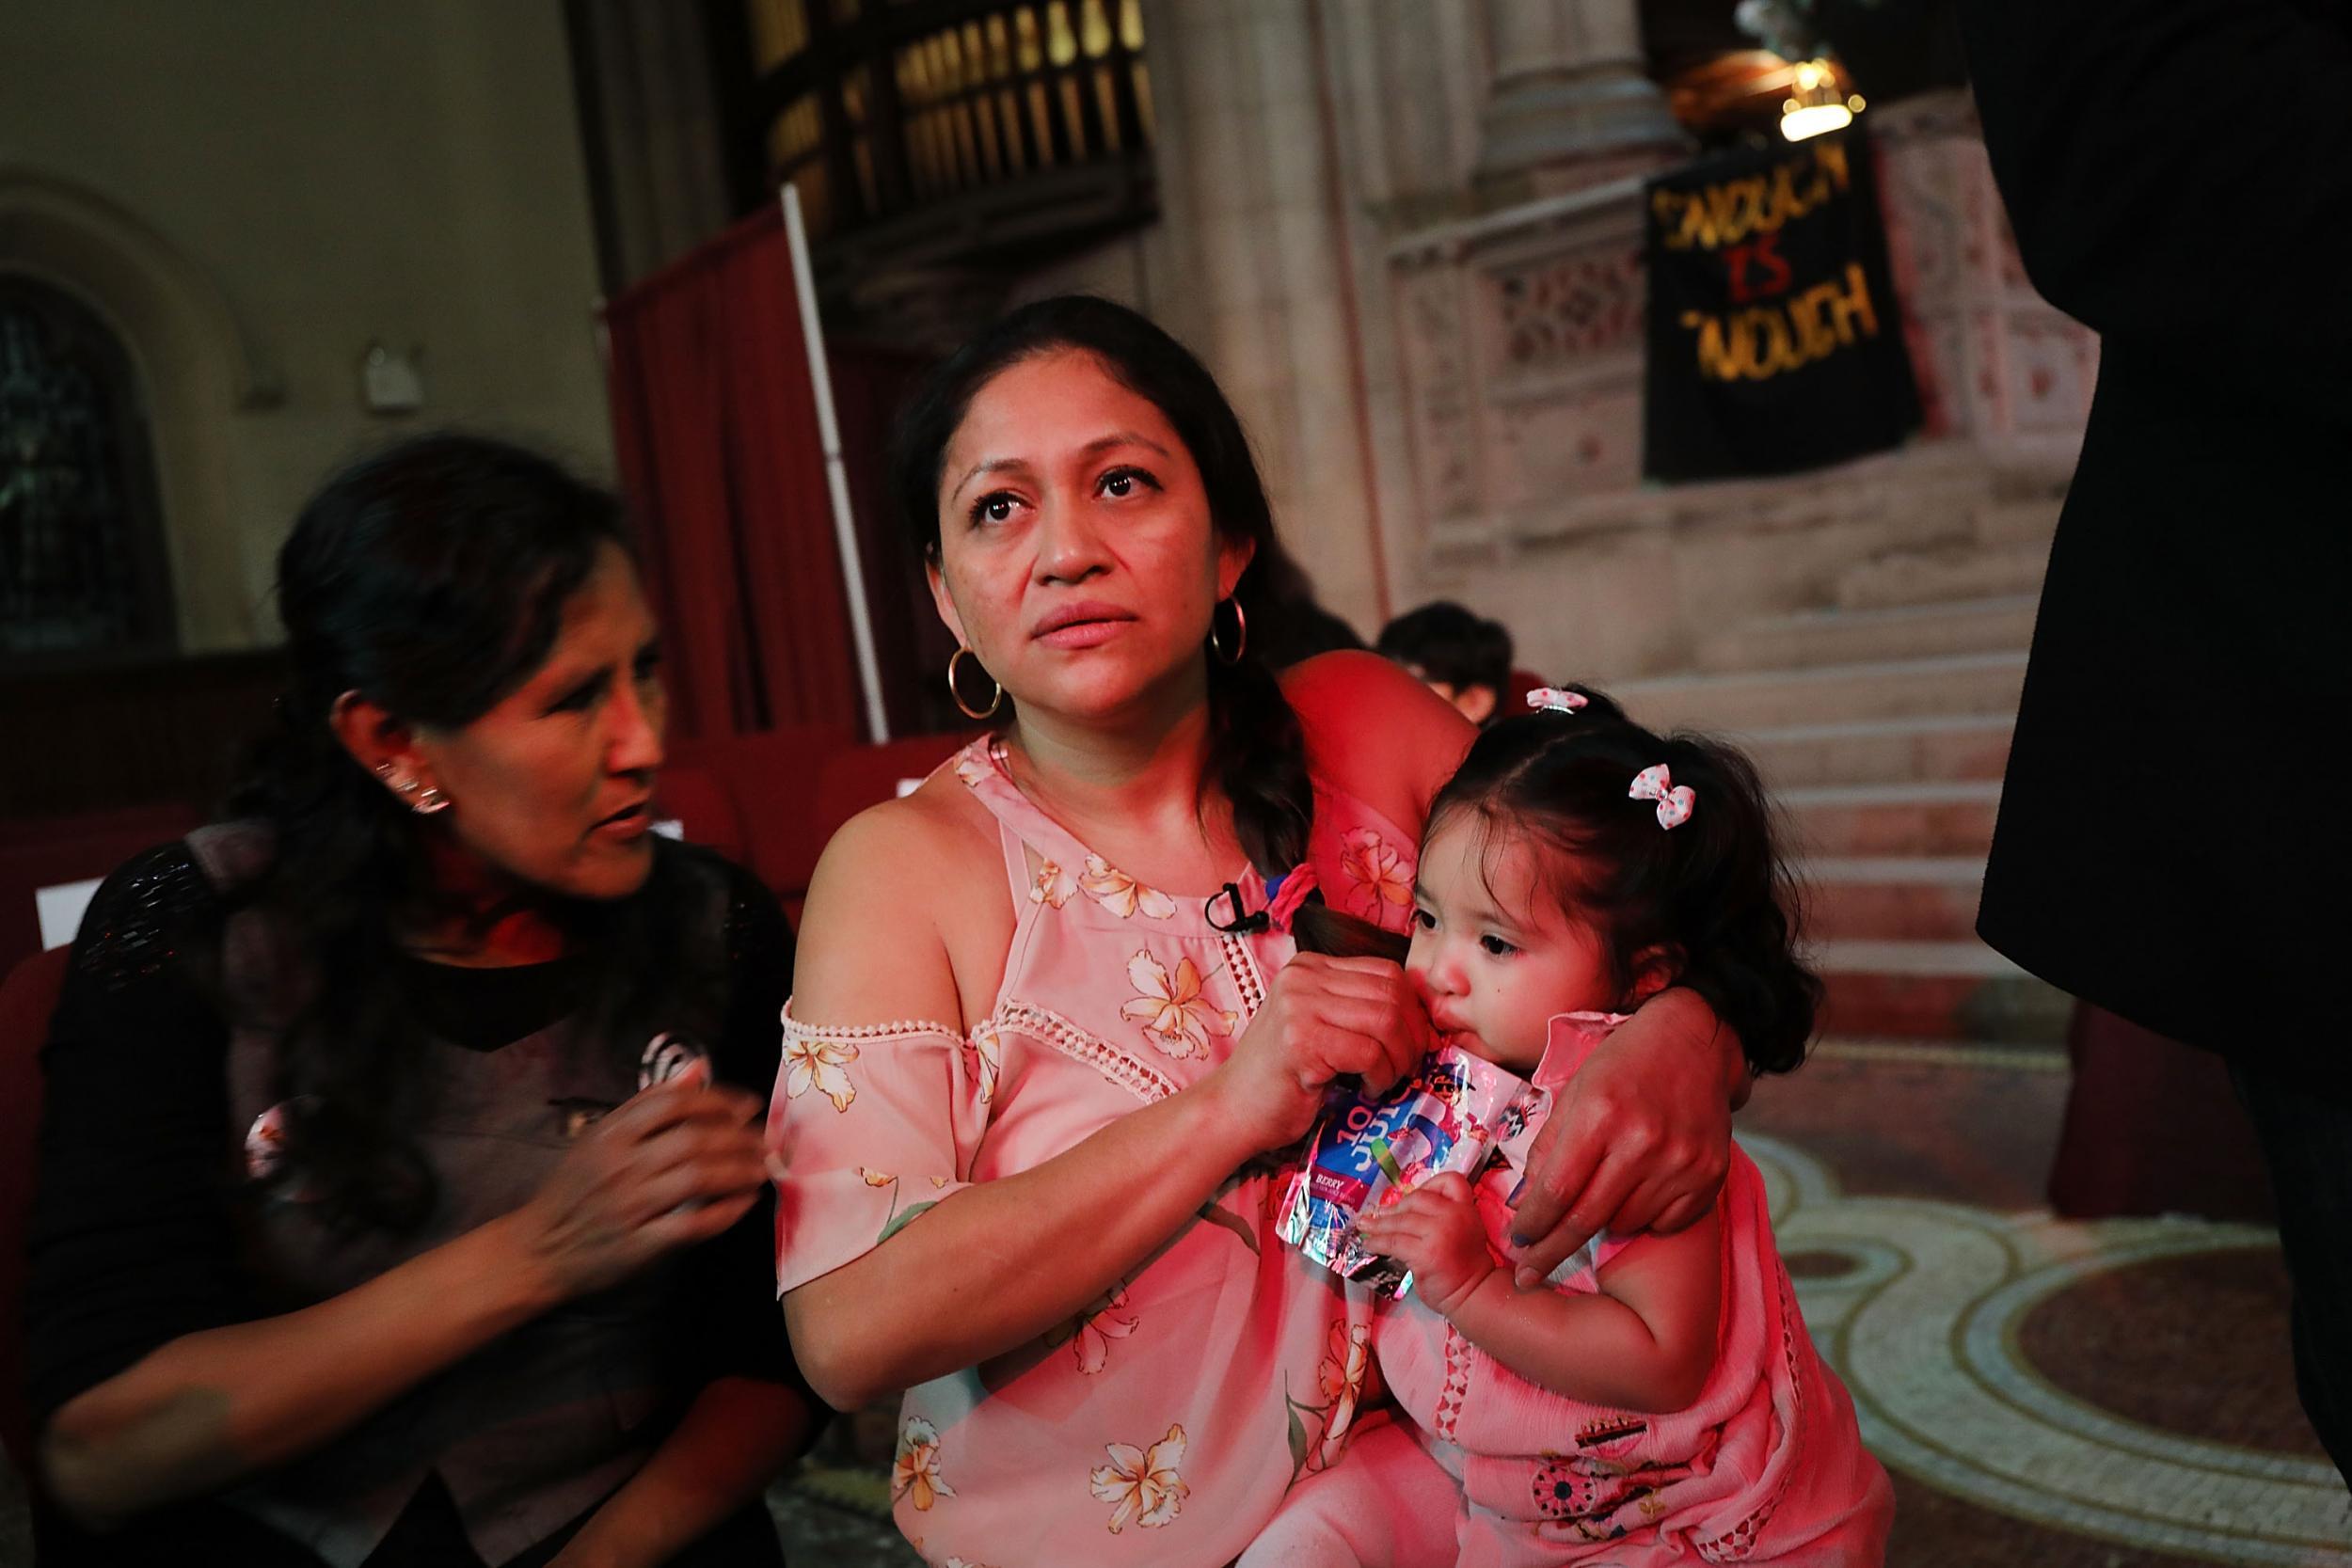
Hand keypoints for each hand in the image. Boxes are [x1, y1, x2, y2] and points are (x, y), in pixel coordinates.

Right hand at [512, 1060, 767, 1300]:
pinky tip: (744, 1201)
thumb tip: (698, 1068)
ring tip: (761, 1168)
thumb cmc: (575, 1190)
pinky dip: (726, 1211)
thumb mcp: (599, 1137)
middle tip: (764, 1140)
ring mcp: (629, 1206)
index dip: (718, 1100)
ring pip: (699, 1178)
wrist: (538, 1249)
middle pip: (693, 1140)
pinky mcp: (639, 1245)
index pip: (673, 1103)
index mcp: (609, 1134)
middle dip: (739, 1138)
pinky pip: (693, 1224)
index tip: (746, 1106)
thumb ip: (648, 1103)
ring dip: (740, 1171)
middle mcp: (619, 1166)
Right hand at [1200, 952, 1432, 1153]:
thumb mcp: (1318, 1026)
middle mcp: (1302, 978)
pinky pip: (1369, 1053)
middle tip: (1407, 1067)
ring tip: (1385, 1080)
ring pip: (1385, 1021)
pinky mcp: (1301, 1043)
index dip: (1412, 1010)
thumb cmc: (1281, 1076)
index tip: (1415, 1042)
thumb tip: (1421, 1018)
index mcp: (1309, 967)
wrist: (1231, 1109)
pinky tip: (1366, 1090)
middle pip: (1391, 993)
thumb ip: (1356, 1010)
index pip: (1386, 972)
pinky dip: (1380, 1076)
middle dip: (1412, 1036)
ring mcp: (1299, 1007)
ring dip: (1398, 1059)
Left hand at [1355, 1173, 1493, 1317]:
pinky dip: (1377, 1242)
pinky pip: (1394, 1242)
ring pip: (1401, 1221)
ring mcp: (1439, 1234)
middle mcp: (1454, 1216)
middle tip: (1380, 1215)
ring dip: (1378, 1224)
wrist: (1473, 1293)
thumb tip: (1398, 1210)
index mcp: (1466, 1208)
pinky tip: (1370, 1245)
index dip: (1429, 1184)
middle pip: (1417, 1198)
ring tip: (1364, 1226)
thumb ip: (1441, 1217)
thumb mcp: (1462, 1231)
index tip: (1412, 1196)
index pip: (1450, 1181)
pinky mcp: (1425, 1254)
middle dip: (1396, 1207)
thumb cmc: (1463, 1265)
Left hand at [1505, 990, 1737, 1287]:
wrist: (1694, 1043)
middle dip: (1551, 1251)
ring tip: (1601, 1198)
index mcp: (1600, 1115)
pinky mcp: (1710, 1175)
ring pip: (1625, 1224)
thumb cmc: (1622, 1066)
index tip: (1517, 1245)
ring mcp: (1681, 1161)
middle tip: (1528, 1274)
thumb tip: (1525, 1204)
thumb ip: (1548, 1148)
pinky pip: (1666, 1224)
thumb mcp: (1574, 1092)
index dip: (1532, 1225)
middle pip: (1587, 1219)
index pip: (1557, 1191)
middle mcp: (1642, 1142)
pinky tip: (1640, 1194)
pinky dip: (1646, 1221)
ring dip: (1603, 1224)